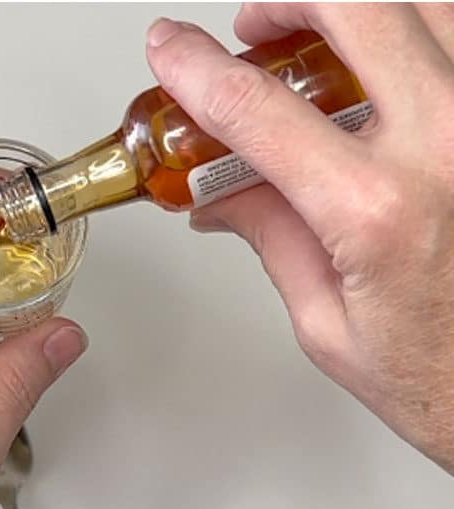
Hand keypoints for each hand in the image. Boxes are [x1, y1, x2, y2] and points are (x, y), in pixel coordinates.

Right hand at [147, 5, 453, 472]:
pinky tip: (392, 66)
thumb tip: (223, 195)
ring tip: (321, 36)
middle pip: (360, 11)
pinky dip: (420, 35)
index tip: (171, 50)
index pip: (260, 113)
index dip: (199, 71)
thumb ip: (272, 238)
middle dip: (288, 1)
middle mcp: (449, 153)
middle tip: (257, 26)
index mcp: (379, 214)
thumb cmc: (441, 381)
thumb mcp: (326, 322)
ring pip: (428, 6)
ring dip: (360, 7)